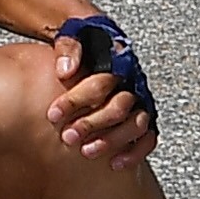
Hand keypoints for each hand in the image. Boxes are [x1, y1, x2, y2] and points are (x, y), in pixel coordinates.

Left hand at [49, 12, 157, 171]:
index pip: (102, 83)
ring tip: (86, 152)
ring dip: (112, 140)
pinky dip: (134, 152)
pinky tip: (114, 164)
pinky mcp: (140, 117)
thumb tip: (66, 71)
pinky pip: (147, 138)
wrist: (93, 42)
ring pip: (136, 123)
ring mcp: (139, 100)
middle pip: (120, 106)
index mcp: (117, 61)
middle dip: (92, 124)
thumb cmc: (80, 41)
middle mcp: (132, 81)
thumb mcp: (71, 34)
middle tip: (67, 137)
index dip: (77, 100)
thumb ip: (68, 47)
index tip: (53, 115)